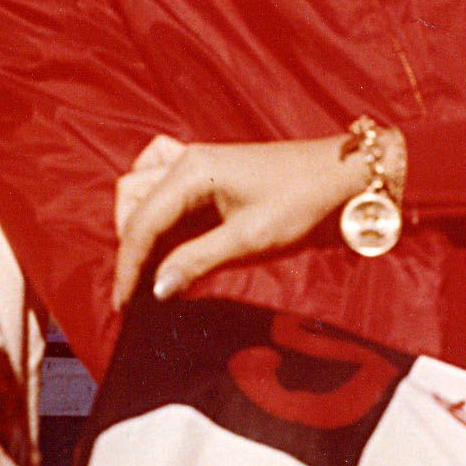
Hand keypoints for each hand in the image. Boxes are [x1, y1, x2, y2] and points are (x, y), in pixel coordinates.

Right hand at [111, 131, 359, 307]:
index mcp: (191, 172)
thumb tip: (155, 289)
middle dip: (130, 246)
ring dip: (138, 226)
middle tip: (140, 289)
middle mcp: (185, 160)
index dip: (128, 267)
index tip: (125, 305)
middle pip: (131, 203)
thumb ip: (196, 261)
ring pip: (140, 190)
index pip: (141, 223)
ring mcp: (195, 162)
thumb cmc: (300, 203)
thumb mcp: (249, 240)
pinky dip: (152, 206)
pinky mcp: (207, 171)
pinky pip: (160, 181)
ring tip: (149, 266)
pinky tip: (162, 230)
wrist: (339, 178)